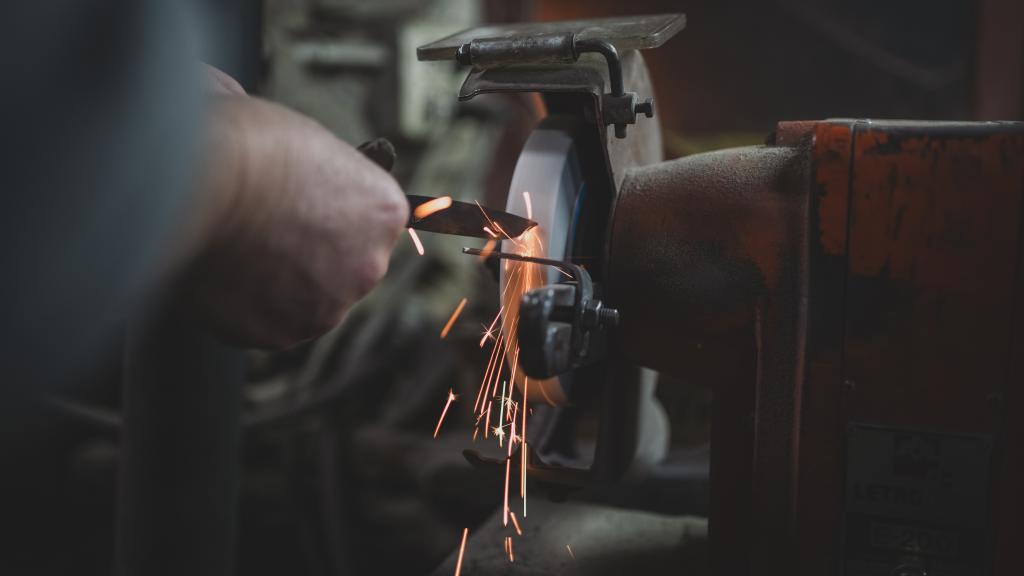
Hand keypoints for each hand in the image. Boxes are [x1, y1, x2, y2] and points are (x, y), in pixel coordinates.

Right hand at [185, 67, 406, 347]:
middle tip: (266, 229)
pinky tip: (223, 272)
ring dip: (278, 283)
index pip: (370, 222)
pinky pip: (264, 321)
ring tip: (239, 248)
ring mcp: (325, 306)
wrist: (196, 184)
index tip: (305, 207)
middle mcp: (368, 266)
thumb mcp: (298, 132)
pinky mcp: (280, 333)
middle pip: (342, 265)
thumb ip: (313, 161)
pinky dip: (243, 305)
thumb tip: (287, 148)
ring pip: (305, 299)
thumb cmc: (246, 147)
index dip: (331, 213)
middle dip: (308, 253)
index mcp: (384, 212)